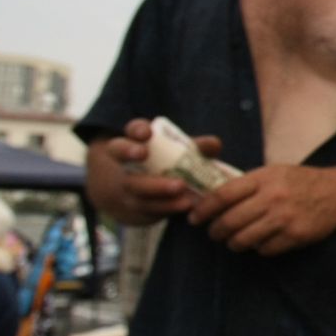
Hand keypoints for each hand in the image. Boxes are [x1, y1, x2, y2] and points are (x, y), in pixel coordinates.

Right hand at [91, 119, 226, 224]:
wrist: (149, 196)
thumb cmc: (169, 164)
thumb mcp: (183, 153)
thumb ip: (197, 147)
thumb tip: (214, 144)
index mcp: (139, 140)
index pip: (133, 129)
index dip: (137, 130)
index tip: (146, 133)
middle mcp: (128, 161)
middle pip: (120, 152)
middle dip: (129, 152)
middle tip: (143, 153)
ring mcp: (129, 184)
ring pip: (135, 185)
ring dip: (156, 186)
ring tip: (180, 186)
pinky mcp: (137, 206)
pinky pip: (148, 206)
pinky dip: (167, 206)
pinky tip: (185, 204)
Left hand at [189, 164, 335, 255]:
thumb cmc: (301, 181)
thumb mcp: (274, 172)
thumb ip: (247, 183)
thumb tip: (212, 196)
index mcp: (264, 178)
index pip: (223, 195)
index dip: (204, 209)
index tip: (194, 217)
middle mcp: (273, 198)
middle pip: (230, 221)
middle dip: (215, 231)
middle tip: (213, 233)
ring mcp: (284, 218)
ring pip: (244, 239)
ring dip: (234, 243)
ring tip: (234, 241)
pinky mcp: (295, 236)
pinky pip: (265, 249)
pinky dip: (258, 248)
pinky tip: (261, 241)